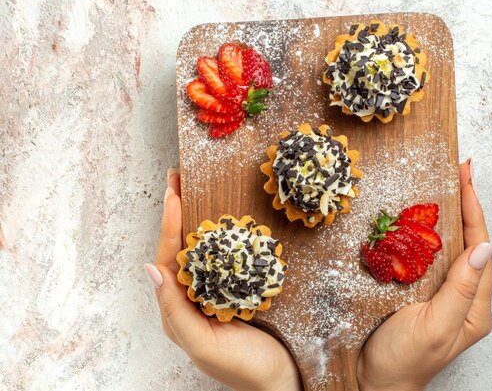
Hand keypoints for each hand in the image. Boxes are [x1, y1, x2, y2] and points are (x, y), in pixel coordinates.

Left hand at [145, 169, 301, 390]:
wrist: (284, 381)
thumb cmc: (244, 368)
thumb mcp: (203, 345)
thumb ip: (174, 310)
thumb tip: (150, 268)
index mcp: (180, 309)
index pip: (168, 259)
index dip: (169, 225)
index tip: (173, 193)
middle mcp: (194, 297)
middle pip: (179, 247)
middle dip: (175, 212)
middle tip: (177, 178)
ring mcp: (216, 291)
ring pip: (200, 248)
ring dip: (194, 217)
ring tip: (192, 188)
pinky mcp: (238, 289)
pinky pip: (223, 257)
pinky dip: (220, 234)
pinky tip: (223, 217)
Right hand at [357, 159, 491, 390]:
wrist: (374, 382)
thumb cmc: (404, 360)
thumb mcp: (435, 326)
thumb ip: (460, 289)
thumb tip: (484, 248)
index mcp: (474, 307)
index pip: (480, 248)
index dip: (474, 212)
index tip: (467, 179)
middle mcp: (464, 298)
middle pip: (471, 243)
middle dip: (467, 205)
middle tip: (461, 172)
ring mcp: (444, 295)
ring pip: (453, 247)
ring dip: (451, 215)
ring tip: (449, 185)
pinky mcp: (424, 293)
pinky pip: (433, 257)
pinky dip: (431, 232)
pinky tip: (423, 218)